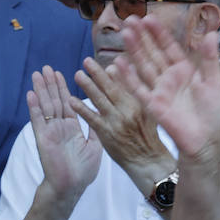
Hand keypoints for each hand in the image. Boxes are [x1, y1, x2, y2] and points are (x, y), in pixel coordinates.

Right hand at [26, 66, 100, 202]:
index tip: (61, 74)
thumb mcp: (95, 147)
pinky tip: (31, 94)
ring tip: (38, 74)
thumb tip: (98, 115)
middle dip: (50, 84)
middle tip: (46, 68)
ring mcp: (50, 132)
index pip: (67, 104)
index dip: (63, 89)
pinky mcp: (43, 138)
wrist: (71, 187)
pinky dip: (34, 107)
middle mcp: (60, 128)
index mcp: (72, 128)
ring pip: (45, 106)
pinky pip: (38, 120)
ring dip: (41, 90)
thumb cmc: (83, 172)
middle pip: (55, 101)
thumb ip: (94, 130)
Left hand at [70, 56, 173, 174]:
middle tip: (86, 62)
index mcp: (139, 103)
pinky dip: (82, 108)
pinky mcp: (107, 134)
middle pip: (111, 88)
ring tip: (78, 75)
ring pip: (100, 100)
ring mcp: (117, 122)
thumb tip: (118, 69)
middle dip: (98, 74)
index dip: (115, 70)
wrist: (146, 160)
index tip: (105, 60)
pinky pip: (92, 119)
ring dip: (88, 87)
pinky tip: (71, 100)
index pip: (126, 82)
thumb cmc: (147, 133)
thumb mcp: (147, 110)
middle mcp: (128, 110)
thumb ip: (133, 89)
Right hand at [114, 16, 219, 163]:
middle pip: (152, 53)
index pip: (169, 47)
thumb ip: (211, 58)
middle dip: (141, 37)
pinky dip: (128, 77)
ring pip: (143, 66)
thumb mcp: (214, 81)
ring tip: (124, 34)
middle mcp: (169, 77)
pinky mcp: (152, 105)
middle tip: (129, 19)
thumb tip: (212, 33)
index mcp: (184, 70)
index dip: (159, 33)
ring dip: (134, 50)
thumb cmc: (212, 113)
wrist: (206, 140)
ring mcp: (159, 90)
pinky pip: (138, 88)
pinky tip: (119, 63)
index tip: (148, 18)